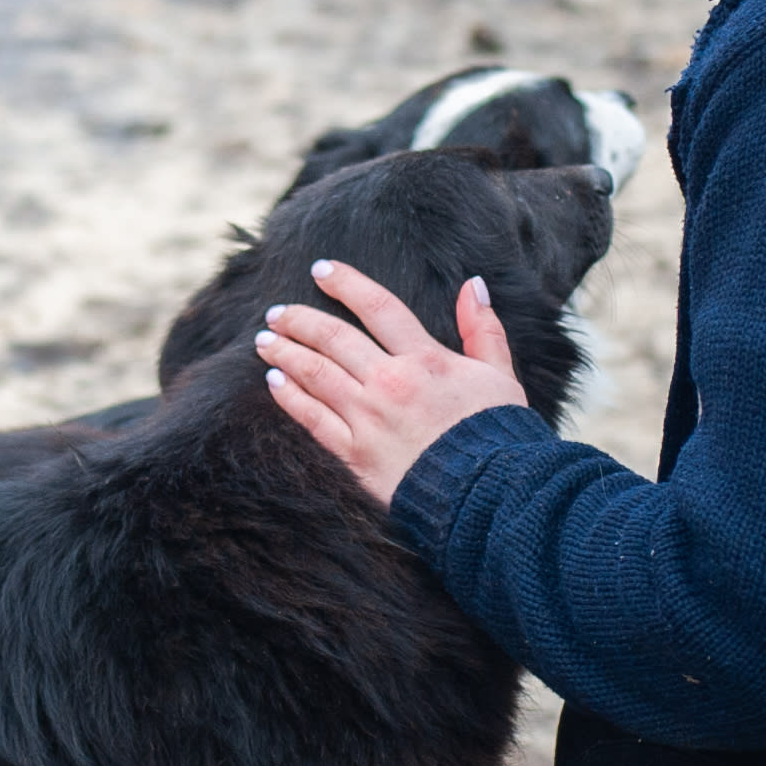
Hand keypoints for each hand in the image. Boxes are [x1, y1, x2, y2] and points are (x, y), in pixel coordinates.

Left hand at [256, 260, 530, 506]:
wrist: (491, 495)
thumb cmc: (498, 435)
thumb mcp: (500, 375)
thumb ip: (484, 329)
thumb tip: (473, 284)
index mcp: (426, 360)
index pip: (378, 307)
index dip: (347, 283)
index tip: (321, 270)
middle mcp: (391, 382)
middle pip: (334, 338)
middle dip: (301, 320)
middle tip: (278, 313)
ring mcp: (369, 419)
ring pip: (316, 374)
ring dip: (286, 353)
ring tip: (265, 340)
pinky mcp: (356, 455)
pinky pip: (313, 420)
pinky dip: (290, 398)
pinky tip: (274, 382)